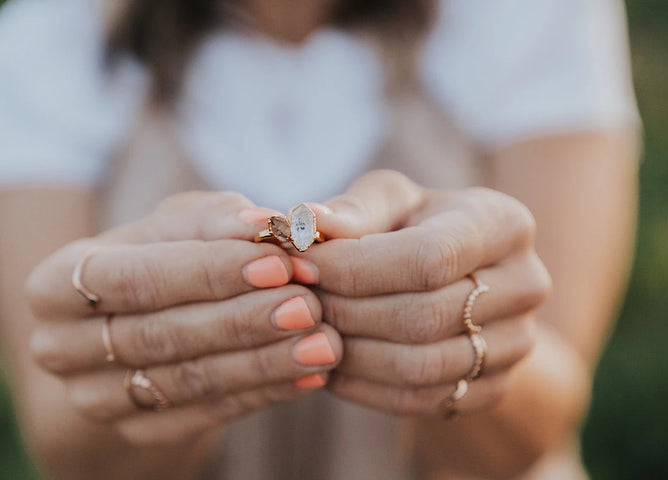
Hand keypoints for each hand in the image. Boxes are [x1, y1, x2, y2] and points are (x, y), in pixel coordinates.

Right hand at [26, 192, 342, 444]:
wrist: (145, 318)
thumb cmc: (165, 254)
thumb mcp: (180, 224)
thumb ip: (218, 220)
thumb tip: (268, 224)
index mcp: (56, 284)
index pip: (133, 278)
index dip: (207, 271)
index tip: (277, 263)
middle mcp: (62, 347)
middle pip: (161, 335)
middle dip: (243, 320)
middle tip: (310, 306)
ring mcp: (97, 398)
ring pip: (186, 381)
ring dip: (262, 362)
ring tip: (322, 343)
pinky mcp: (140, 430)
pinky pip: (205, 415)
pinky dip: (262, 393)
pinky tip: (308, 375)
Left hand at [295, 171, 550, 415]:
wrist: (461, 277)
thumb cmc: (415, 226)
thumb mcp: (389, 200)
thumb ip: (351, 210)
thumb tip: (300, 225)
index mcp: (503, 223)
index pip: (428, 257)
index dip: (355, 267)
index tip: (299, 264)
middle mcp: (526, 284)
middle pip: (423, 316)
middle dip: (345, 311)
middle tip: (296, 301)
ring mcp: (518, 342)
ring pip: (420, 367)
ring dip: (349, 353)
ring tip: (308, 331)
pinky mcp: (495, 385)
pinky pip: (421, 401)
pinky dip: (364, 389)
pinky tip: (330, 363)